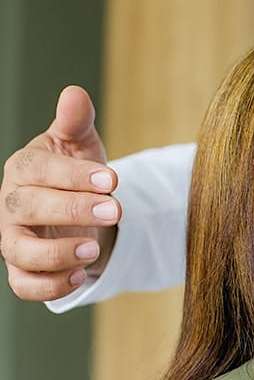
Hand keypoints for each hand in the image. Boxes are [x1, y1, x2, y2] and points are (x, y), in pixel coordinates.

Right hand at [1, 86, 119, 300]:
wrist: (78, 209)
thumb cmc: (76, 173)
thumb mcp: (80, 146)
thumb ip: (76, 123)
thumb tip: (74, 94)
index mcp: (23, 169)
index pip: (36, 169)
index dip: (72, 175)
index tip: (111, 179)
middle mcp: (11, 204)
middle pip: (28, 207)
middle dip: (72, 210)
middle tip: (116, 211)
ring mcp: (13, 239)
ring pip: (19, 250)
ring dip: (56, 253)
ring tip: (92, 251)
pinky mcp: (23, 270)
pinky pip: (24, 284)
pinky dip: (49, 286)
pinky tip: (80, 276)